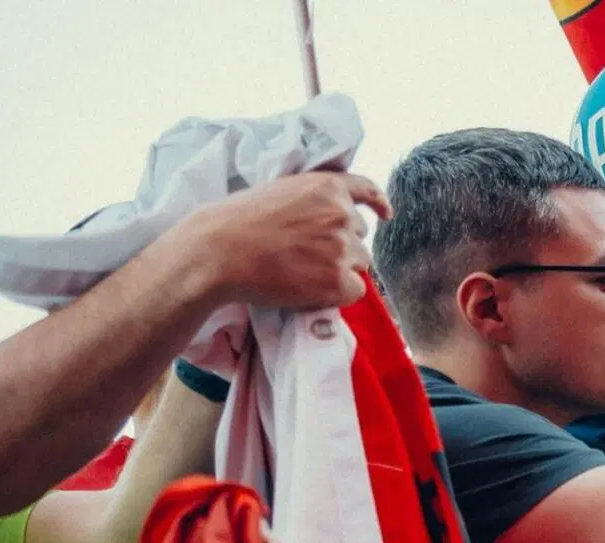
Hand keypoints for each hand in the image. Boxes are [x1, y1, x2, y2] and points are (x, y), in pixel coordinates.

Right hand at [172, 171, 389, 309]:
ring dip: (340, 269)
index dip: (378, 203)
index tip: (386, 213)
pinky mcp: (338, 279)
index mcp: (327, 186)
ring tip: (302, 271)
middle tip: (305, 254)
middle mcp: (342, 214)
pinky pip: (355, 290)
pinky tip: (310, 289)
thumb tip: (334, 217)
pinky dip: (338, 294)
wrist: (218, 252)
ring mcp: (342, 247)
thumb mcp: (279, 191)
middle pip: (360, 236)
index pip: (366, 190)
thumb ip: (312, 200)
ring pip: (360, 263)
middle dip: (341, 244)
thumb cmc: (237, 222)